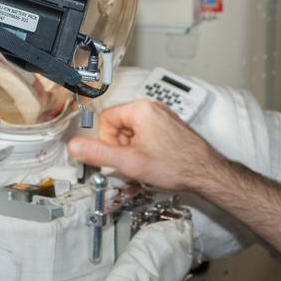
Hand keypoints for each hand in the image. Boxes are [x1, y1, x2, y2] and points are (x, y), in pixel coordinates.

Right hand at [67, 99, 224, 192]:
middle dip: (122, 146)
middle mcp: (153, 107)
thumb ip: (99, 153)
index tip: (120, 156)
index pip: (106, 120)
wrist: (206, 173)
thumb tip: (74, 146)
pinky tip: (156, 161)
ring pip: (133, 132)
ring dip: (134, 149)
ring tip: (148, 163)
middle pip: (119, 125)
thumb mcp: (130, 162)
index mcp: (140, 109)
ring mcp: (164, 116)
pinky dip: (147, 149)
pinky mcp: (170, 126)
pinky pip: (147, 134)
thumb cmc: (176, 166)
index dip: (108, 142)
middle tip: (135, 162)